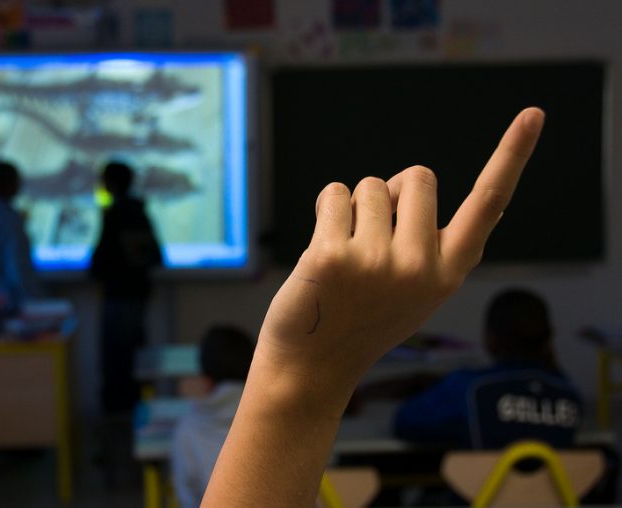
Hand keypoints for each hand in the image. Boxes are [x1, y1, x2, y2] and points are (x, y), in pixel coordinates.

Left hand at [256, 108, 544, 401]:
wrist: (313, 366)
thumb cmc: (359, 318)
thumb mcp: (412, 291)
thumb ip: (425, 244)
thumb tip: (415, 183)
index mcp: (448, 272)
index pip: (488, 204)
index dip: (512, 155)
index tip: (534, 114)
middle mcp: (421, 266)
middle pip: (417, 177)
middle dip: (393, 191)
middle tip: (373, 234)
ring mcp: (378, 261)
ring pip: (369, 185)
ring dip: (353, 206)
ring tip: (344, 252)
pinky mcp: (334, 255)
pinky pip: (334, 194)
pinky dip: (326, 209)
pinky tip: (321, 249)